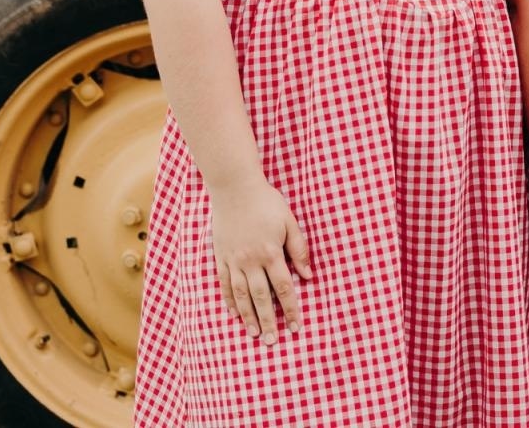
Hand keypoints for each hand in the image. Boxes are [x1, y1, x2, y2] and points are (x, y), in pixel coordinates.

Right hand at [209, 177, 311, 343]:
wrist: (234, 188)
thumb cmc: (266, 202)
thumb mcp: (289, 221)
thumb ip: (299, 249)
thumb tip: (308, 275)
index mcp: (271, 252)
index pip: (284, 288)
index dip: (290, 309)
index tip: (295, 326)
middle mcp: (251, 261)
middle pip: (261, 297)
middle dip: (268, 321)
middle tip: (273, 341)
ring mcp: (233, 260)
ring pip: (241, 295)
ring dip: (248, 316)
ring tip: (255, 333)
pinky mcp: (220, 256)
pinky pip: (224, 284)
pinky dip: (229, 300)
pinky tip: (234, 313)